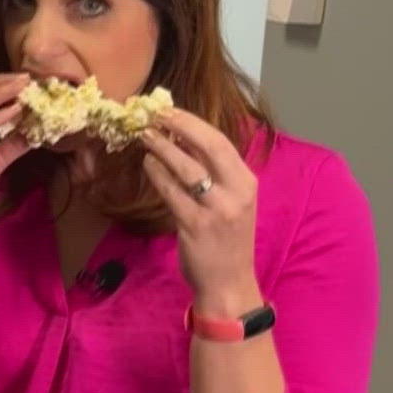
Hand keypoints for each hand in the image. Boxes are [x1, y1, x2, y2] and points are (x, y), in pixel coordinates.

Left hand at [141, 108, 262, 313]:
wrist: (229, 282)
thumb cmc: (227, 238)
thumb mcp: (232, 201)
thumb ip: (215, 173)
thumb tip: (183, 138)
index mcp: (247, 182)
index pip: (221, 142)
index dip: (193, 123)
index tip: (170, 109)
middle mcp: (236, 193)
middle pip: (209, 147)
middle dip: (180, 126)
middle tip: (154, 115)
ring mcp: (216, 209)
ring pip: (186, 168)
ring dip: (163, 148)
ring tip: (145, 136)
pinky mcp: (194, 225)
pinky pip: (171, 192)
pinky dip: (157, 174)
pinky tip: (147, 164)